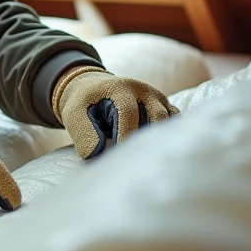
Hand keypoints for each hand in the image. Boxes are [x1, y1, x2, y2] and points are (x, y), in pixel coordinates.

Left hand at [53, 65, 178, 159]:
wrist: (95, 88)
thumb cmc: (84, 104)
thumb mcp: (74, 114)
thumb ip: (83, 133)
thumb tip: (97, 155)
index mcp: (120, 88)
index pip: (128, 112)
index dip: (125, 135)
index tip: (120, 158)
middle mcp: (144, 90)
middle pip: (156, 116)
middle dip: (148, 140)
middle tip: (137, 163)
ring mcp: (158, 98)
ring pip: (169, 121)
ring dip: (160, 140)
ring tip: (147, 161)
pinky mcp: (166, 107)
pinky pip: (175, 123)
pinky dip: (169, 137)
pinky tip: (157, 154)